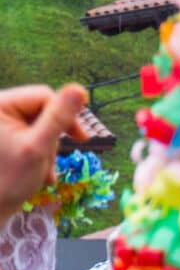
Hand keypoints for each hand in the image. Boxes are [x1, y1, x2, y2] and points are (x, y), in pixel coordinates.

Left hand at [0, 84, 87, 211]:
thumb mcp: (39, 147)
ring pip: (38, 125)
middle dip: (52, 137)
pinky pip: (29, 134)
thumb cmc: (9, 180)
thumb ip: (58, 118)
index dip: (66, 115)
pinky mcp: (3, 136)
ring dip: (47, 148)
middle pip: (41, 110)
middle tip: (51, 161)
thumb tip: (79, 89)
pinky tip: (39, 170)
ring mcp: (0, 124)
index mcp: (0, 105)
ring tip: (43, 170)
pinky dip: (39, 151)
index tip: (82, 139)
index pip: (44, 96)